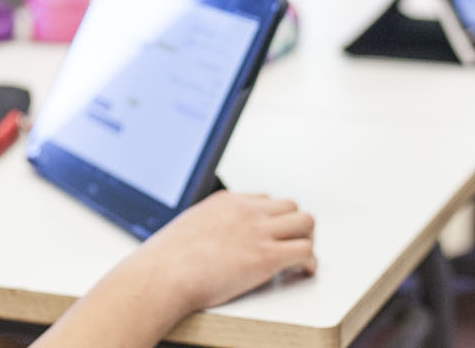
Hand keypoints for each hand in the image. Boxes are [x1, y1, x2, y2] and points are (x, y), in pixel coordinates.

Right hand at [127, 192, 316, 314]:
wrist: (163, 275)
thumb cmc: (167, 260)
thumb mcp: (187, 228)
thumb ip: (205, 227)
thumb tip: (206, 241)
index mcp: (226, 202)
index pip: (263, 199)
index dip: (270, 218)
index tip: (270, 232)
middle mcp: (246, 211)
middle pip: (290, 206)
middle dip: (293, 225)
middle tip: (290, 244)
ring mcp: (259, 232)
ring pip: (305, 222)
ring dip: (306, 239)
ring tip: (300, 256)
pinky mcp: (267, 257)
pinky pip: (306, 251)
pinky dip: (310, 262)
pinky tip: (304, 271)